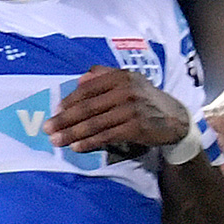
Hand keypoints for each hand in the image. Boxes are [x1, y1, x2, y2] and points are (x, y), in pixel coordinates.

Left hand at [48, 67, 191, 158]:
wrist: (175, 119)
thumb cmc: (147, 100)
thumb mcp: (130, 81)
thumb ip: (104, 76)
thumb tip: (79, 79)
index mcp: (121, 77)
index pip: (87, 89)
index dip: (69, 101)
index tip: (55, 110)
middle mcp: (126, 90)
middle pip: (87, 107)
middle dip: (64, 119)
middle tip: (48, 128)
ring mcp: (131, 109)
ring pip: (94, 123)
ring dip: (72, 133)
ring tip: (57, 141)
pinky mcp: (135, 127)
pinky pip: (106, 136)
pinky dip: (90, 142)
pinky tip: (77, 147)